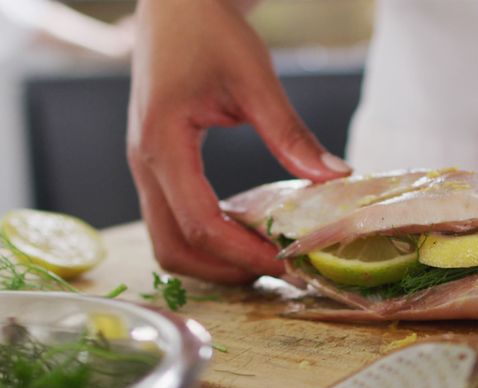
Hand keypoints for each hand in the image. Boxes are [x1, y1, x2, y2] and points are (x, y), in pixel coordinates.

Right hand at [127, 0, 350, 282]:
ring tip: (263, 255)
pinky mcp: (154, 164)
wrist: (175, 2)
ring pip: (168, 239)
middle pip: (173, 247)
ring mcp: (144, 167)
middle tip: (276, 270)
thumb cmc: (208, 30)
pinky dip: (206, 238)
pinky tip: (244, 229)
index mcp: (163, 144)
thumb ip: (289, 133)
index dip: (243, 253)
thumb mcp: (254, 78)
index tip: (287, 263)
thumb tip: (333, 176)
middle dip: (224, 270)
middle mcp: (144, 163)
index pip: (200, 223)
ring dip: (212, 259)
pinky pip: (172, 219)